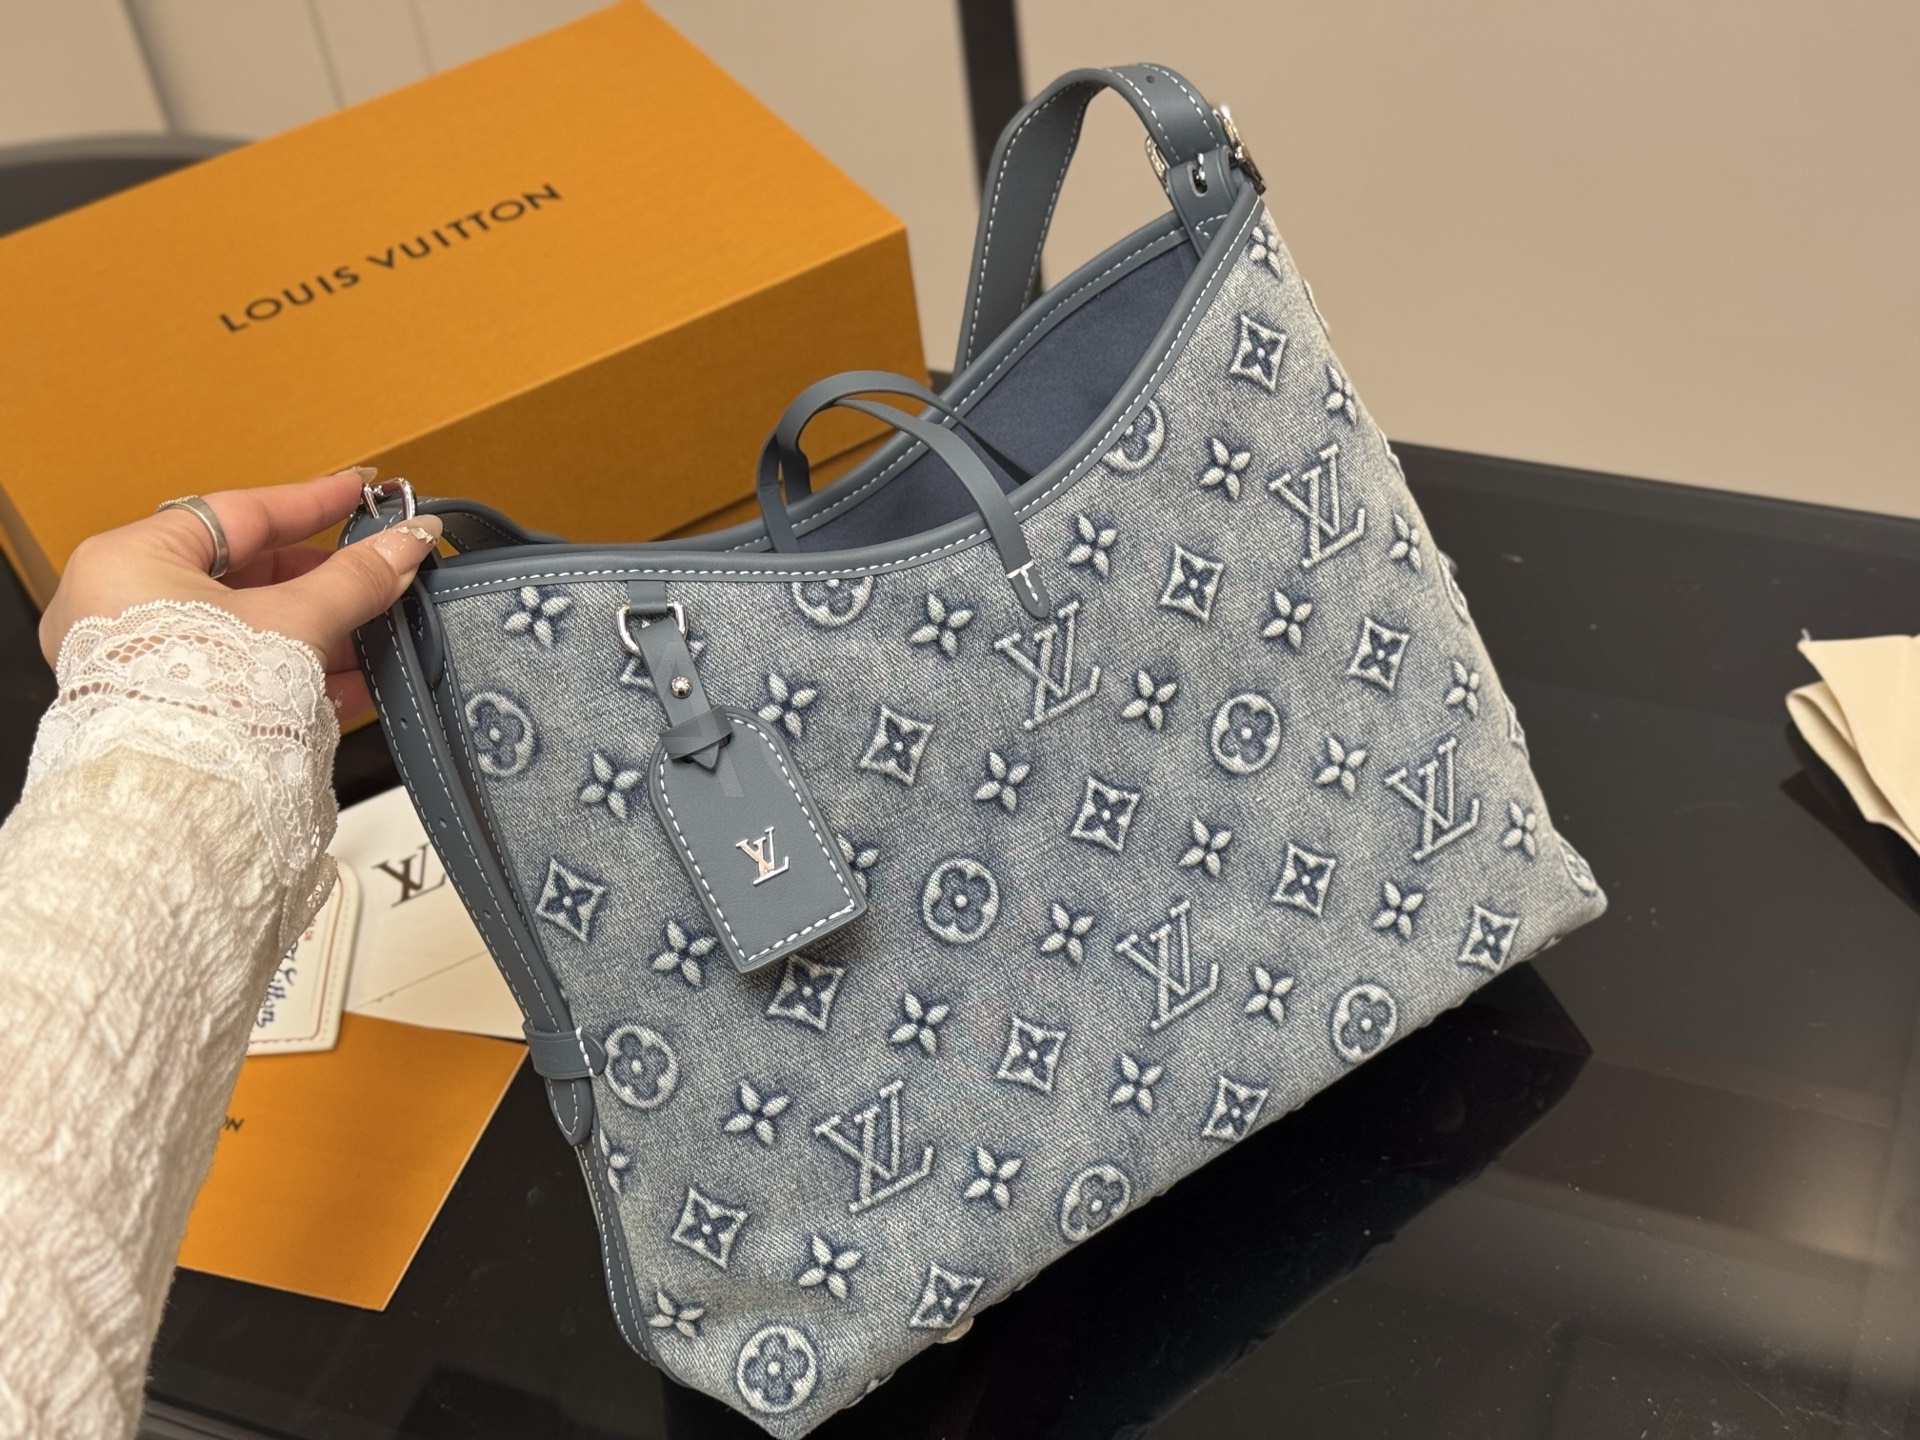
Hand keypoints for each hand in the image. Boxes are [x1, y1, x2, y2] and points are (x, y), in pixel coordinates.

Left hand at [38, 469, 442, 718]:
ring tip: (381, 628)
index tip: (362, 492)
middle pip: (246, 574)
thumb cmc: (202, 703)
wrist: (176, 805)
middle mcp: (122, 607)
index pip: (238, 513)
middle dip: (324, 580)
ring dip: (322, 629)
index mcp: (130, 561)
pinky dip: (298, 671)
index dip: (311, 502)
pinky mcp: (171, 709)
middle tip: (381, 570)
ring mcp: (143, 662)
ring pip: (249, 629)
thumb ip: (356, 579)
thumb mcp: (294, 622)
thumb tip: (410, 542)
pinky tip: (358, 678)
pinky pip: (241, 673)